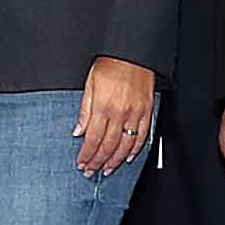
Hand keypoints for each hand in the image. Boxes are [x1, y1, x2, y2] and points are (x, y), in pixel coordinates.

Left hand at [77, 58, 155, 181]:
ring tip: (107, 169)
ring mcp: (135, 113)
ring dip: (115, 160)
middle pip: (108, 145)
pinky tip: (127, 157)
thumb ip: (84, 110)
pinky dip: (135, 149)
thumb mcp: (90, 84)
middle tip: (91, 171)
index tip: (82, 163)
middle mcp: (119, 112)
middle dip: (98, 162)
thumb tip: (78, 131)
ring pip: (125, 145)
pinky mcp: (146, 111)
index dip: (87, 154)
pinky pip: (142, 135)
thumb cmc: (110, 64)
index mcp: (103, 106)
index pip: (93, 138)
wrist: (131, 53)